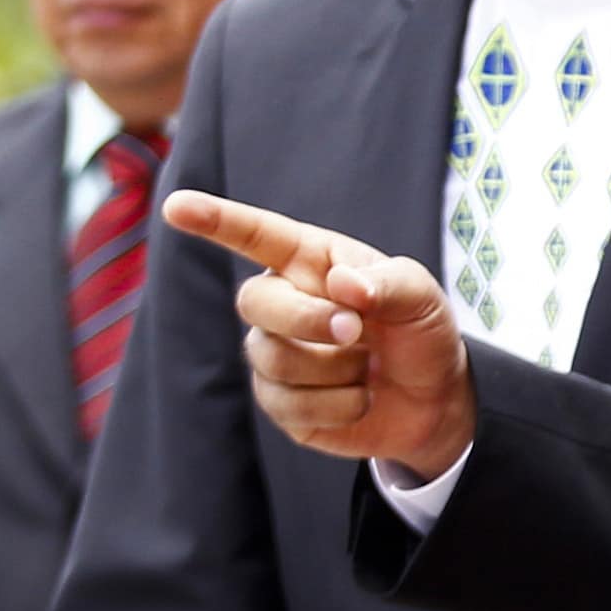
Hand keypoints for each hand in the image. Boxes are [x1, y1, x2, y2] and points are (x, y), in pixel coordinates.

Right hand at [163, 190, 476, 480]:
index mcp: (313, 261)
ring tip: (368, 365)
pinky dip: (339, 405)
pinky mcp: (280, 402)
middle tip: (357, 331)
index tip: (176, 205)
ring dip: (336, 368)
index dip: (215, 220)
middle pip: (255, 302)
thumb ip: (388, 282)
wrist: (434, 397)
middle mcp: (285, 301)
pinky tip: (360, 397)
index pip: (257, 235)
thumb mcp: (422, 295)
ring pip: (271, 358)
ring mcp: (276, 353)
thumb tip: (341, 285)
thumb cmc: (420, 329)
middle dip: (306, 320)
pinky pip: (288, 404)